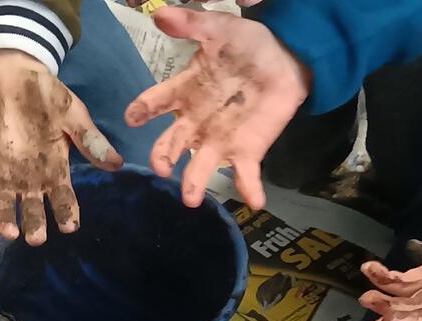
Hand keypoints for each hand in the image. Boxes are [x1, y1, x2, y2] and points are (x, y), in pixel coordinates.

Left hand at [0, 51, 119, 243]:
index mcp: (55, 170)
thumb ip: (89, 139)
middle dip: (35, 225)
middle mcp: (30, 180)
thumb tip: (116, 163)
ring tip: (10, 232)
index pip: (63, 199)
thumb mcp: (71, 113)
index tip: (69, 226)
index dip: (67, 213)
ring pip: (6, 207)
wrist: (11, 75)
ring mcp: (4, 176)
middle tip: (36, 237)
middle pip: (34, 211)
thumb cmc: (46, 94)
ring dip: (7, 222)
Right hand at [123, 8, 308, 208]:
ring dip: (194, 184)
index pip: (156, 104)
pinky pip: (246, 174)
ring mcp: (220, 140)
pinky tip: (255, 201)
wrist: (288, 56)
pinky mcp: (247, 151)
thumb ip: (190, 24)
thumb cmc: (248, 45)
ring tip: (190, 199)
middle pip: (171, 145)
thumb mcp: (219, 30)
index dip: (142, 111)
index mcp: (185, 94)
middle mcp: (196, 123)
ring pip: (201, 167)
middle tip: (161, 168)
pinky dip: (249, 189)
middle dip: (163, 158)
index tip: (133, 118)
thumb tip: (159, 13)